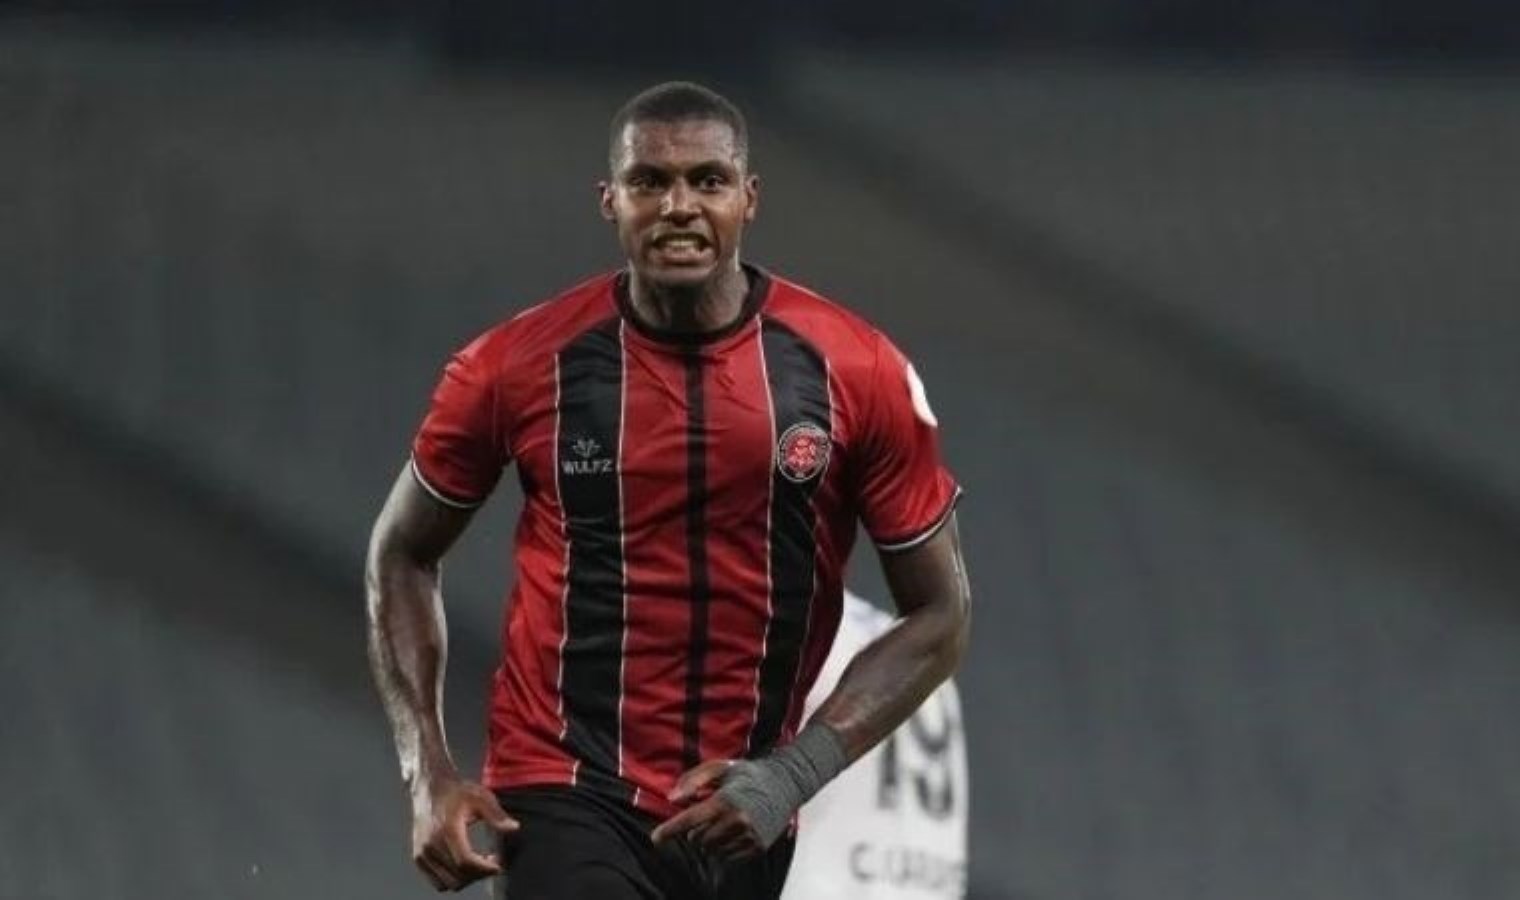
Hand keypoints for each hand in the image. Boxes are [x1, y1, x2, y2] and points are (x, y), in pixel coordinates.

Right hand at [410, 773, 519, 891]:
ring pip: (447, 883)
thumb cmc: (457, 791)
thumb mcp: (481, 797)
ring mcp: (422, 853)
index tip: (499, 865)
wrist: (430, 787)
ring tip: (479, 863)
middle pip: (457, 877)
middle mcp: (430, 844)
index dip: (484, 869)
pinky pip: (437, 881)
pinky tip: (465, 864)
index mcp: (447, 830)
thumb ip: (497, 815)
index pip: (465, 862)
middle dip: (479, 874)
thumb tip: (514, 828)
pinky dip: (452, 879)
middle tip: (492, 862)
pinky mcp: (418, 857)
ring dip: (466, 879)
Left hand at [650, 759, 765, 861]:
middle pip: (697, 838)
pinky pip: (727, 857)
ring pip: (711, 850)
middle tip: (708, 816)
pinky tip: (732, 832)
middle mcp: (736, 821)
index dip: (669, 830)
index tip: (655, 838)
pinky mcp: (756, 847)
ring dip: (710, 840)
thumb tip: (672, 799)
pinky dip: (723, 848)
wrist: (785, 785)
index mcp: (725, 800)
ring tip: (722, 822)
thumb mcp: (720, 768)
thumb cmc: (748, 775)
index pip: (689, 821)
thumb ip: (693, 780)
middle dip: (696, 829)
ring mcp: (748, 836)